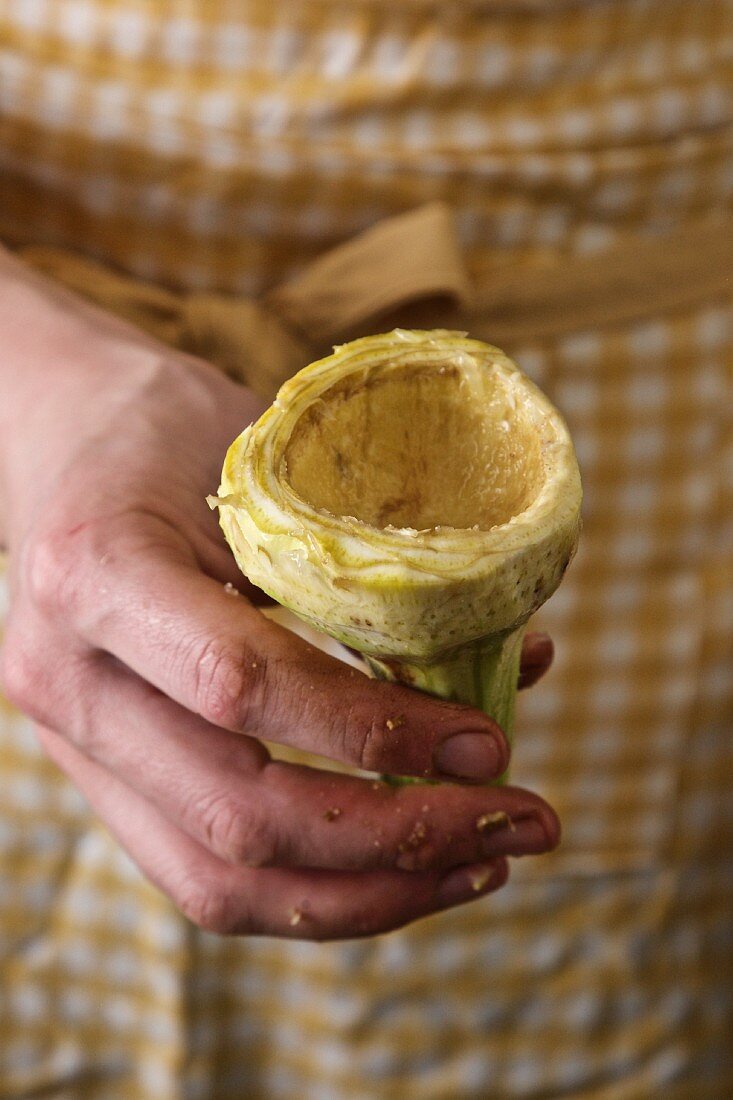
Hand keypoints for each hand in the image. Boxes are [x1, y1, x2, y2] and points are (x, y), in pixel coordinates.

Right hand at [0, 257, 558, 939]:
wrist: (66, 446)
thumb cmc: (169, 433)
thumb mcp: (267, 467)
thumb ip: (368, 571)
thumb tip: (515, 662)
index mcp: (96, 572)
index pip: (244, 685)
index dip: (378, 729)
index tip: (489, 743)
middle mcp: (64, 678)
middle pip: (237, 815)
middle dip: (398, 838)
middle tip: (516, 821)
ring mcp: (72, 744)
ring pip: (219, 881)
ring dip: (367, 894)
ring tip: (477, 866)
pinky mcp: (100, 779)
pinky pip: (205, 875)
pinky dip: (316, 893)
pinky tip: (402, 872)